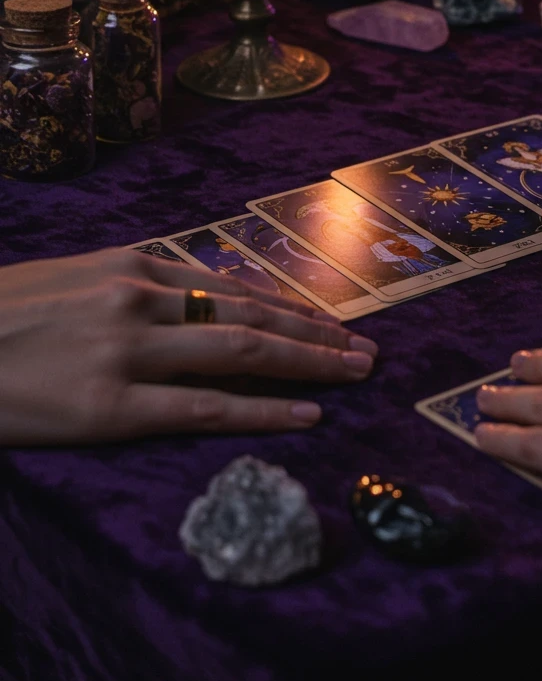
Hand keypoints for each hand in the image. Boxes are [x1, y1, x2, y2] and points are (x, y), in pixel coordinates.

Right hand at [0, 248, 377, 444]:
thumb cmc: (1, 314)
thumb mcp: (73, 278)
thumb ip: (133, 286)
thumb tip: (193, 297)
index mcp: (132, 264)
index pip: (233, 284)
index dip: (289, 303)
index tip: (330, 316)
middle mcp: (140, 298)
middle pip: (252, 315)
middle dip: (317, 331)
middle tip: (367, 346)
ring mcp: (127, 351)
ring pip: (243, 353)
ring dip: (310, 362)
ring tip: (356, 372)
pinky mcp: (109, 406)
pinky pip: (204, 407)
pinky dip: (264, 410)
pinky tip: (306, 415)